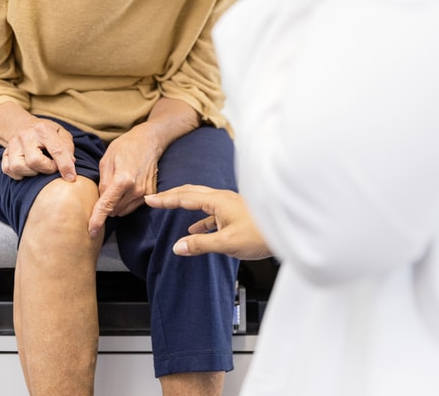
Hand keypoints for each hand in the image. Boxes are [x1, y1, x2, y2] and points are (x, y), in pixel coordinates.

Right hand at [0, 117, 76, 181]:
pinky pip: (8, 170)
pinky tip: (28, 168)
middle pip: (34, 161)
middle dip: (47, 169)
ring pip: (19, 167)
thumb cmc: (48, 133)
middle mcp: (25, 135)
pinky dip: (20, 174)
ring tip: (39, 166)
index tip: (71, 177)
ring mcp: (12, 144)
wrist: (25, 126)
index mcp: (43, 128)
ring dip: (32, 172)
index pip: (56, 150)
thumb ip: (67, 149)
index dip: (65, 166)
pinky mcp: (4, 153)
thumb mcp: (62, 135)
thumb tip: (69, 166)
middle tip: (52, 165)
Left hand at [87, 126, 158, 236]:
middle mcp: (136, 189)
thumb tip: (101, 200)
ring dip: (115, 205)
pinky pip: (132, 206)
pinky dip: (125, 202)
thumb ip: (102, 182)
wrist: (149, 142)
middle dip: (105, 206)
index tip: (91, 230)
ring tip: (116, 187)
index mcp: (123, 179)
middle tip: (103, 191)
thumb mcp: (106, 160)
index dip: (97, 219)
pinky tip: (125, 189)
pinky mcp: (150, 194)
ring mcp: (145, 193)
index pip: (106, 205)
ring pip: (123, 210)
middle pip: (114, 210)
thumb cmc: (125, 147)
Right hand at [144, 184, 271, 259]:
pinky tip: (196, 229)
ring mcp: (230, 205)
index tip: (150, 200)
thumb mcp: (226, 243)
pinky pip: (211, 212)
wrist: (288, 233)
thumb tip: (178, 246)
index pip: (184, 197)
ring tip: (171, 209)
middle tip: (156, 199)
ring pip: (201, 201)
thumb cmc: (261, 234)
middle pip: (191, 193)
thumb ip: (200, 244)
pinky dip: (199, 219)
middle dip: (172, 196)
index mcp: (218, 201)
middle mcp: (223, 198)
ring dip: (185, 205)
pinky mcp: (236, 214)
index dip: (165, 200)